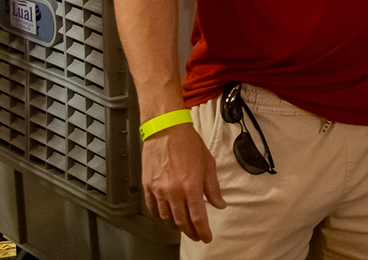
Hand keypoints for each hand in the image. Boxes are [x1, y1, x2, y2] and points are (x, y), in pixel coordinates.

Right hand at [141, 123, 225, 241]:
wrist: (166, 129)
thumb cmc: (188, 143)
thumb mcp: (208, 164)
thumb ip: (213, 187)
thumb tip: (219, 204)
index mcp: (190, 186)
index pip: (198, 217)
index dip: (203, 231)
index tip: (207, 237)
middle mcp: (173, 191)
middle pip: (181, 221)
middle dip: (190, 232)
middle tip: (196, 235)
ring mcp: (158, 190)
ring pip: (166, 217)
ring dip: (175, 225)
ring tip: (183, 226)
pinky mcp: (148, 186)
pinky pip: (152, 207)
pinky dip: (159, 216)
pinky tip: (165, 216)